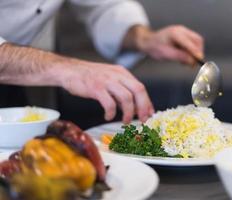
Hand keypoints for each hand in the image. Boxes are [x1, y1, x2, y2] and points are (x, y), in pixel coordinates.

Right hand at [0, 43, 153, 122]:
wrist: (68, 70)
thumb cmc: (89, 77)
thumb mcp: (109, 79)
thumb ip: (121, 90)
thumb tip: (133, 107)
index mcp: (122, 73)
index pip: (140, 87)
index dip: (147, 102)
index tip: (149, 114)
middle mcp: (117, 75)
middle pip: (138, 90)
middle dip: (143, 107)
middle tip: (142, 120)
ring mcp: (106, 81)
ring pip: (127, 97)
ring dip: (128, 112)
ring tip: (125, 121)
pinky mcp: (96, 88)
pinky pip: (109, 103)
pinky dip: (111, 113)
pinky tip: (108, 116)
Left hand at [123, 25, 203, 64]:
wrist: (149, 42)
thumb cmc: (155, 48)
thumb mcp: (166, 54)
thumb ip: (180, 56)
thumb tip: (192, 61)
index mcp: (175, 33)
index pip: (190, 43)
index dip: (196, 53)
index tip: (200, 61)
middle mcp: (181, 30)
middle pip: (197, 40)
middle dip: (197, 52)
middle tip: (192, 64)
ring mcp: (183, 31)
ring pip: (196, 42)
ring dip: (194, 52)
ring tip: (186, 62)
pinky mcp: (184, 35)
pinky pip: (192, 43)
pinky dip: (191, 51)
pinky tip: (184, 57)